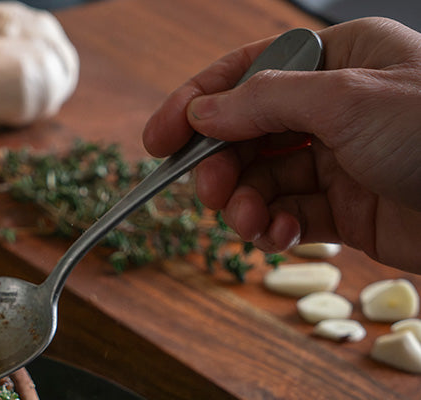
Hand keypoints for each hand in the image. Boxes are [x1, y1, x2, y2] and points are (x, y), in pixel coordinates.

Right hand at [143, 17, 420, 271]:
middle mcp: (335, 108)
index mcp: (340, 60)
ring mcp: (339, 161)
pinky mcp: (344, 210)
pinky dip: (274, 229)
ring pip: (262, 180)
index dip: (196, 105)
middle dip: (222, 167)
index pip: (248, 75)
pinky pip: (288, 216)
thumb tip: (203, 109)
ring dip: (246, 205)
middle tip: (213, 194)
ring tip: (254, 223)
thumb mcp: (345, 100)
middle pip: (247, 134)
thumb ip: (265, 102)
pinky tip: (281, 237)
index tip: (156, 141)